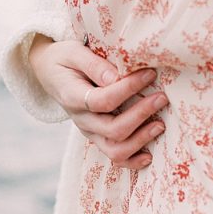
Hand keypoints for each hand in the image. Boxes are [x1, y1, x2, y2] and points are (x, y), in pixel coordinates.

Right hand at [28, 34, 167, 169]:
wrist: (50, 72)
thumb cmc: (65, 58)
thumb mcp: (74, 53)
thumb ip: (95, 65)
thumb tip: (118, 77)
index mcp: (72, 97)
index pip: (103, 100)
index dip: (128, 89)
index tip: (150, 73)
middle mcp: (81, 119)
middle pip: (113, 129)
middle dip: (141, 115)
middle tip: (162, 97)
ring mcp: (90, 131)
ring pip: (115, 150)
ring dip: (141, 139)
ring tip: (160, 124)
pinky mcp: (97, 137)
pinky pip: (114, 158)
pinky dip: (132, 161)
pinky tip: (149, 155)